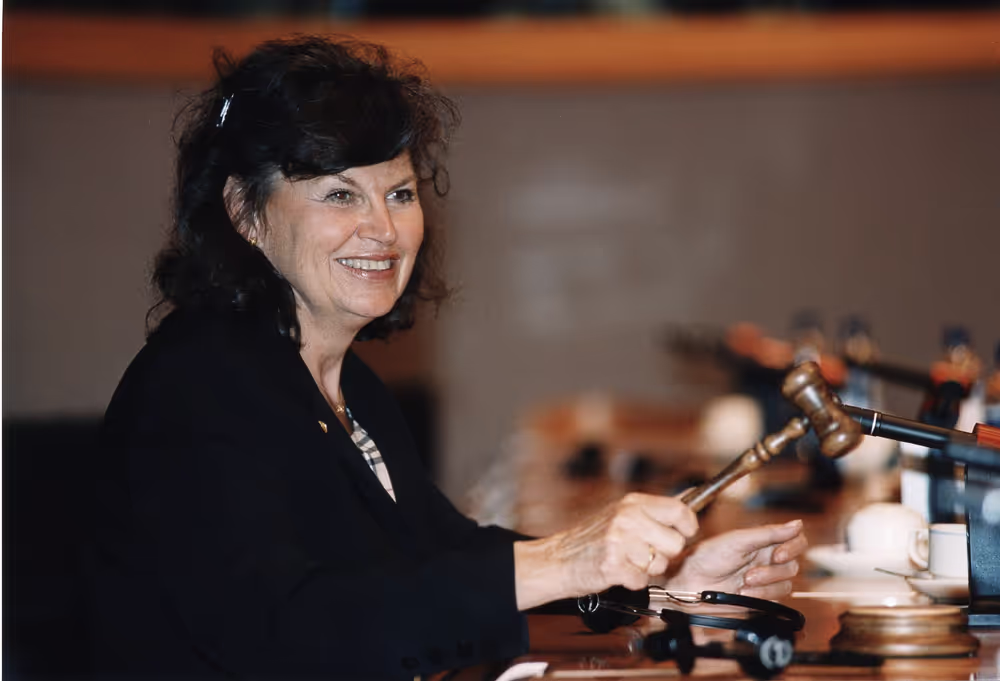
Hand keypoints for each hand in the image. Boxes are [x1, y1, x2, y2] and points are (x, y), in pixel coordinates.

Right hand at [514, 493, 697, 609]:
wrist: (558, 559)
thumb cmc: (593, 538)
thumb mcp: (624, 512)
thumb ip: (658, 508)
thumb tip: (696, 492)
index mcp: (632, 502)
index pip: (680, 510)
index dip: (687, 526)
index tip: (683, 533)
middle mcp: (627, 517)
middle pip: (675, 543)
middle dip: (664, 554)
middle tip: (642, 552)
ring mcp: (619, 540)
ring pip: (661, 565)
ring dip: (646, 569)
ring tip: (626, 561)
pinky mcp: (612, 565)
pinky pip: (642, 580)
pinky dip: (632, 581)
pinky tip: (618, 571)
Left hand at [664, 520, 806, 599]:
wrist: (688, 584)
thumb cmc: (705, 557)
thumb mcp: (737, 540)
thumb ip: (768, 533)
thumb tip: (797, 524)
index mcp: (762, 542)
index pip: (795, 541)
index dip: (792, 548)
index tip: (777, 554)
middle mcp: (766, 560)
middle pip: (793, 565)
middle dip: (771, 571)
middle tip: (749, 573)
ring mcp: (764, 580)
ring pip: (786, 584)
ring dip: (765, 585)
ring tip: (743, 583)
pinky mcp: (760, 598)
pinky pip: (776, 600)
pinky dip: (760, 596)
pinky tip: (743, 593)